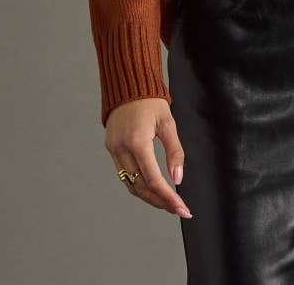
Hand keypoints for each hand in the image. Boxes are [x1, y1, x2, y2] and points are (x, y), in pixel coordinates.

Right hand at [104, 98, 192, 218]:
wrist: (127, 83)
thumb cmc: (150, 100)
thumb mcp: (168, 122)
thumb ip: (174, 151)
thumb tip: (178, 178)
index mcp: (137, 142)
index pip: (153, 179)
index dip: (168, 197)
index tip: (182, 208)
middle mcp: (122, 149)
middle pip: (140, 187)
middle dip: (159, 201)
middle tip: (177, 209)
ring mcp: (113, 149)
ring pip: (129, 184)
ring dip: (148, 196)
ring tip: (166, 203)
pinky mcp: (111, 148)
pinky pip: (123, 174)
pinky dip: (137, 184)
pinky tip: (151, 188)